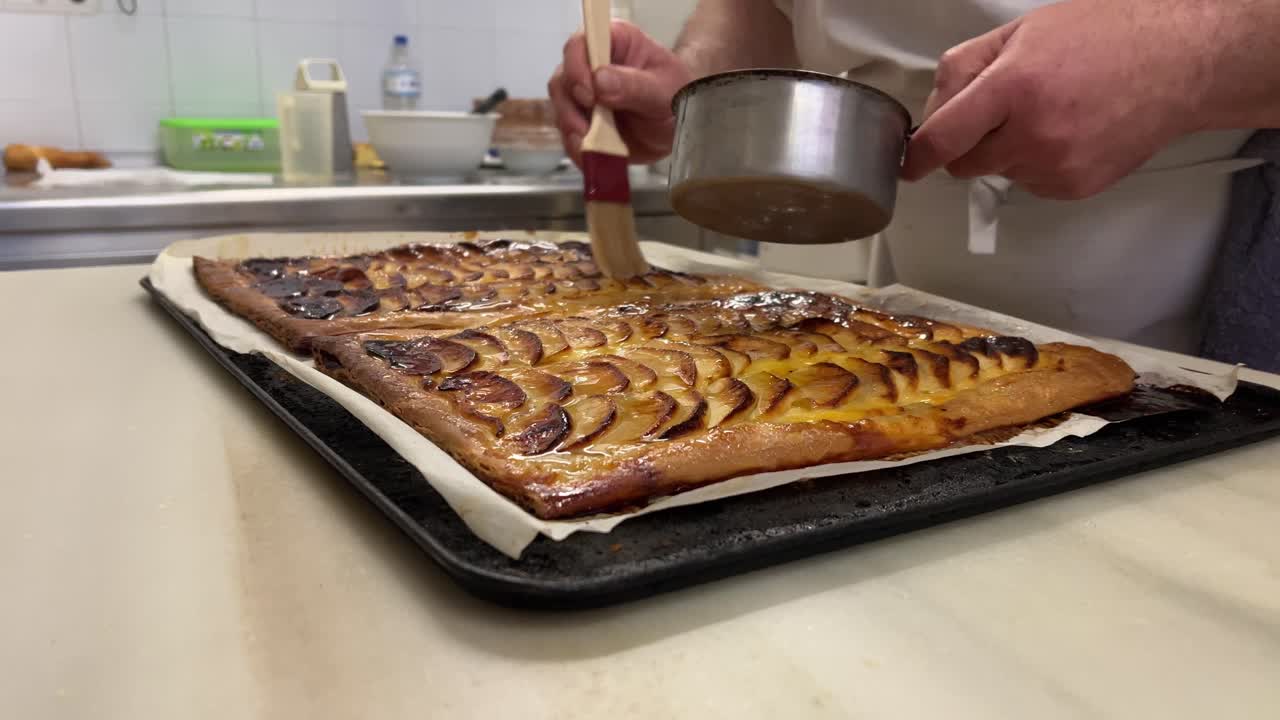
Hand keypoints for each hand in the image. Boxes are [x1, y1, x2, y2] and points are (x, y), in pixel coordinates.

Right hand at [548, 20, 692, 165]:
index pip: (582, 44)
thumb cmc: (676, 96)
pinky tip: (593, 154)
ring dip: (573, 129)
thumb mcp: (664, 90)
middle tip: (588, 128)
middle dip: (571, 107)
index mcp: (615, 43)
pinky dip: (577, 147)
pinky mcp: (583, 121)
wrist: (678, 126)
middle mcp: (593, 65)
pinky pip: (569, 134)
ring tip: (592, 145)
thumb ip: (634, 85)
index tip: (589, 95)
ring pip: (561, 108)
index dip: (577, 67)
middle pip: (563, 78)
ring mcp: (584, 94)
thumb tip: (600, 80)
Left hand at [901, 0, 1211, 199]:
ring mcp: (1056, 165)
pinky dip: (1037, 163)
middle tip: (998, 112)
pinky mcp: (1075, 187)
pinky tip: (1069, 131)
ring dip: (1007, 151)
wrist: (1181, 63)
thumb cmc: (1106, 35)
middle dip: (967, 144)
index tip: (909, 162)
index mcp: (1014, 87)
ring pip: (1000, 173)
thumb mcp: (1024, 31)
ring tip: (1049, 112)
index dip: (919, 155)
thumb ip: (966, 67)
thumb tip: (932, 111)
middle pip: (965, 164)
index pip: (944, 138)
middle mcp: (1033, 133)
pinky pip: (1032, 184)